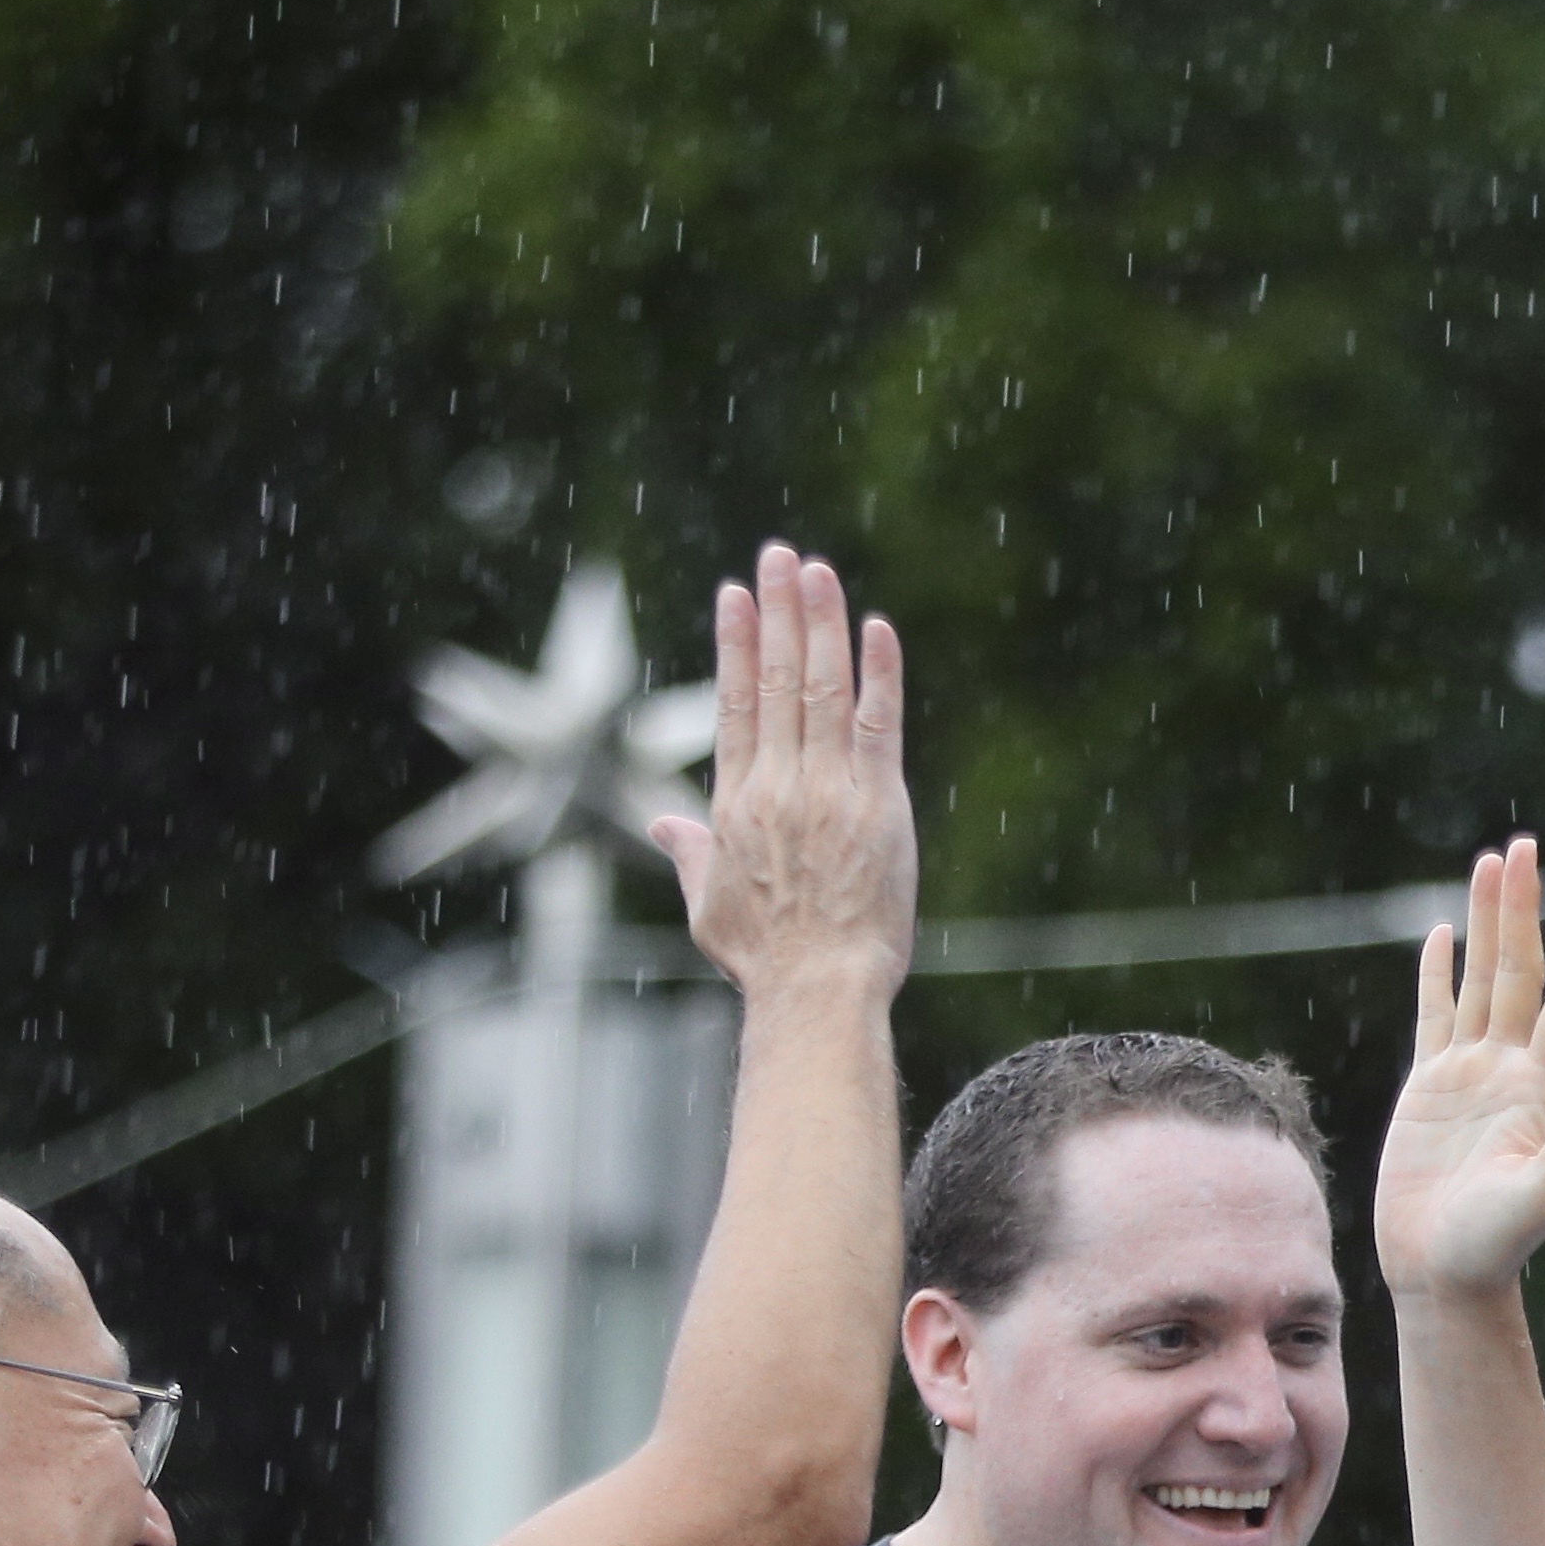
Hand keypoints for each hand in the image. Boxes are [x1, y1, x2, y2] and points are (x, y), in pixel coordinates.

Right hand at [647, 544, 915, 1002]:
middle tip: (778, 555)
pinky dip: (880, 674)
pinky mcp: (879, 805)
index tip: (736, 596)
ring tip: (816, 570)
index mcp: (736, 804)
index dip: (737, 645)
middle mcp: (778, 784)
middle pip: (777, 680)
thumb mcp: (708, 908)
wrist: (817, 990)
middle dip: (777, 611)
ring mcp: (828, 790)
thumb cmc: (766, 961)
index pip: (735, 705)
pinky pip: (879, 725)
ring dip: (820, 623)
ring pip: (824, 688)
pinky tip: (877, 629)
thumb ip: (690, 855)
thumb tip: (664, 827)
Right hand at [1374, 839, 1544, 1303]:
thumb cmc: (1498, 1247)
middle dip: (1521, 909)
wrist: (1444, 1274)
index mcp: (1541, 1088)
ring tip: (1489, 864)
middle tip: (1522, 846)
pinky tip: (1441, 933)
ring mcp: (1468, 1075)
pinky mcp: (1428, 1088)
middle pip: (1518, 971)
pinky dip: (1437, 973)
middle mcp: (1509, 1070)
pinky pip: (1434, 1016)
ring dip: (1484, 923)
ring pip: (1478, 980)